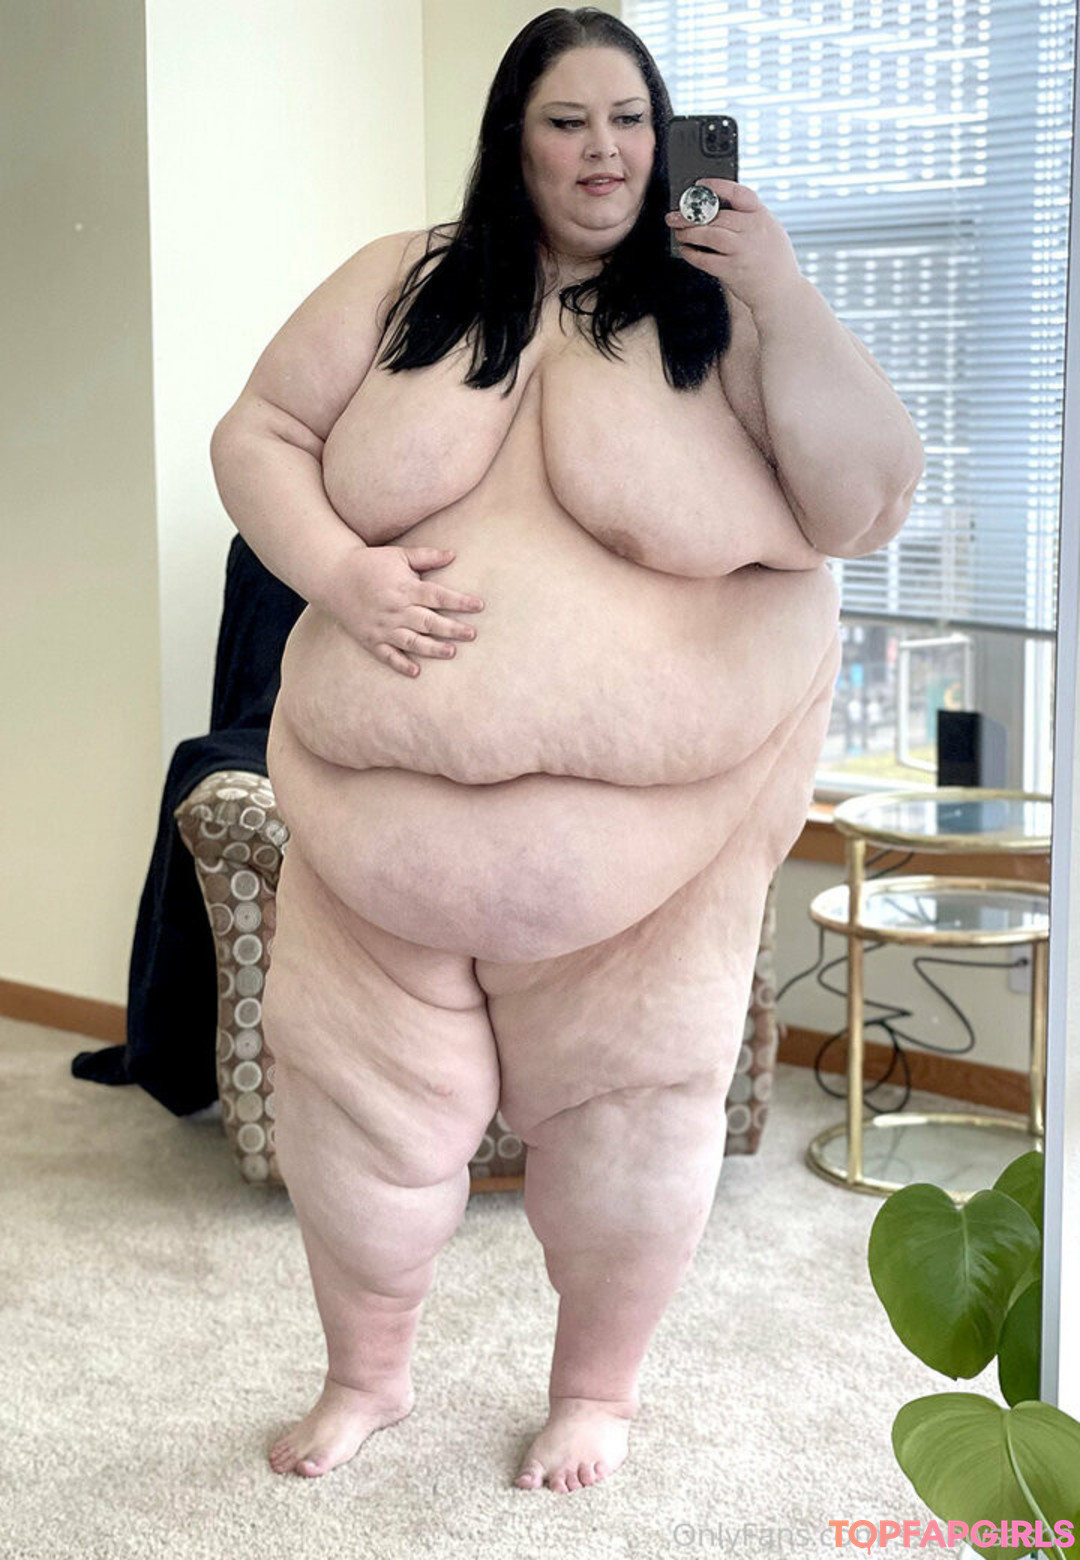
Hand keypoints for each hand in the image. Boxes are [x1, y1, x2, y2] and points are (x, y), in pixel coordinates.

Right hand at [323, 542, 484, 677]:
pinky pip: (387, 655)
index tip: (479, 605)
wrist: (332, 576)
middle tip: (472, 634)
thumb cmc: (369, 564)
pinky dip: (400, 664)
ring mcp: (383, 626)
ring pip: (411, 641)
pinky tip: (416, 672)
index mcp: (405, 587)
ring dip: (432, 648)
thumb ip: (426, 557)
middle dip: (452, 628)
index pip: (438, 595)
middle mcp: (395, 609)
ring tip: (451, 652)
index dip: (459, 601)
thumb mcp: (398, 555)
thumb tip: (453, 555)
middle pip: (429, 621)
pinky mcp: (370, 639)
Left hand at [665, 178, 802, 315]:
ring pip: (708, 234)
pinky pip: (705, 259)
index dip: (716, 186)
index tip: (699, 185)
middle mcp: (753, 231)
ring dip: (689, 232)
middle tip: (676, 215)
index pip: (738, 193)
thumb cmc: (775, 263)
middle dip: (692, 214)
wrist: (782, 294)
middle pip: (717, 215)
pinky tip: (685, 249)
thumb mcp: (771, 231)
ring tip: (679, 232)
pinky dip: (691, 253)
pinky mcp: (732, 270)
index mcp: (762, 216)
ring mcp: (742, 251)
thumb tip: (718, 210)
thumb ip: (750, 219)